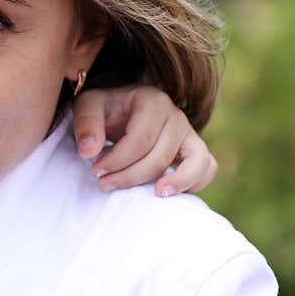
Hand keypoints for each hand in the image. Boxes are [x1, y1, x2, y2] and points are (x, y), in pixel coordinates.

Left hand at [72, 85, 217, 196]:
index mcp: (151, 100)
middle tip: (105, 184)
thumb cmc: (104, 108)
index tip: (96, 172)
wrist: (120, 106)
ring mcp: (189, 131)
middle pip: (160, 156)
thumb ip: (86, 125)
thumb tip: (89, 152)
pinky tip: (168, 192)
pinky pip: (208, 167)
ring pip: (194, 161)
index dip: (116, 161)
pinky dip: (195, 182)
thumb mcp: (87, 106)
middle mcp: (175, 114)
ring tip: (154, 194)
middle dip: (131, 176)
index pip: (139, 140)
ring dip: (176, 183)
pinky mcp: (195, 147)